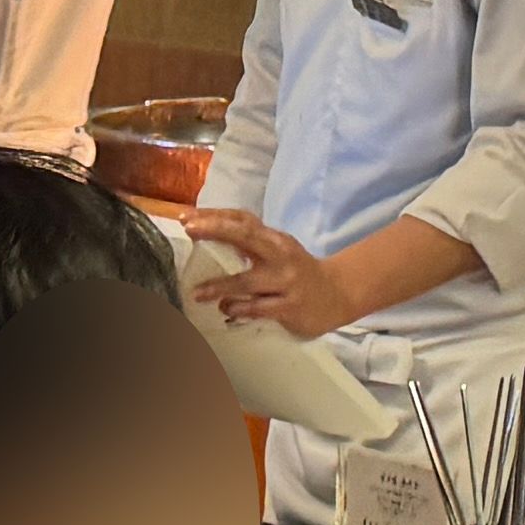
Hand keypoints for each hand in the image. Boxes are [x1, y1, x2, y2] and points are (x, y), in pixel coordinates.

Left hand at [188, 207, 351, 335]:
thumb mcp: (276, 252)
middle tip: (190, 230)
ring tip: (197, 293)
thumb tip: (204, 238)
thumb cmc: (296, 271)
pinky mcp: (290, 306)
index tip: (185, 217)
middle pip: (246, 235)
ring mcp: (286, 281)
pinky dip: (238, 308)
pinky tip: (225, 308)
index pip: (242, 219)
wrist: (338, 294)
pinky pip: (258, 307)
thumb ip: (247, 245)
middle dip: (217, 229)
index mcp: (274, 238)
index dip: (214, 216)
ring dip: (220, 285)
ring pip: (248, 280)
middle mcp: (280, 254)